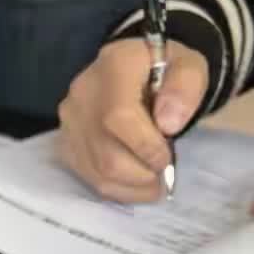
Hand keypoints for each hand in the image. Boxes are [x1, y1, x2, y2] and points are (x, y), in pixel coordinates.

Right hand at [58, 38, 208, 202]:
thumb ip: (185, 88)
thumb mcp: (188, 66)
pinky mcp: (65, 143)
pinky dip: (116, 187)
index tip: (169, 157)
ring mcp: (69, 122)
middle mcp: (82, 95)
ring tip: (154, 182)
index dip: (146, 146)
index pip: (118, 117)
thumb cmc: (164, 69)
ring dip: (132, 185)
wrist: (130, 69)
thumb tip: (169, 125)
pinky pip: (87, 176)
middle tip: (165, 173)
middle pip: (105, 153)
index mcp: (114, 67)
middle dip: (142, 174)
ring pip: (96, 171)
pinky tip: (135, 182)